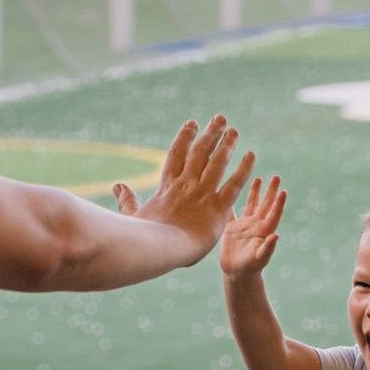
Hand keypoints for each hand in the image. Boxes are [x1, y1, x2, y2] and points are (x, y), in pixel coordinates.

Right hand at [111, 116, 254, 263]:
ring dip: (227, 145)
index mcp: (167, 187)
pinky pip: (234, 184)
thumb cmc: (144, 239)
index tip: (192, 123)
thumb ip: (127, 200)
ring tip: (234, 131)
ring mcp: (202, 195)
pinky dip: (243, 169)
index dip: (185, 137)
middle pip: (200, 152)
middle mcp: (186, 185)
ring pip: (217, 163)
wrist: (160, 250)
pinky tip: (251, 156)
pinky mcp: (217, 208)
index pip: (176, 155)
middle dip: (210, 133)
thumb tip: (118, 186)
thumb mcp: (133, 217)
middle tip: (220, 119)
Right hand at [220, 175, 285, 276]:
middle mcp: (256, 225)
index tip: (283, 190)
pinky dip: (231, 200)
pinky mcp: (232, 228)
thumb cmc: (250, 268)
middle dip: (271, 191)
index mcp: (264, 231)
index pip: (273, 214)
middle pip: (265, 204)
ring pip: (251, 204)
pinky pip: (232, 211)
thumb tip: (276, 235)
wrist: (237, 273)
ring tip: (258, 178)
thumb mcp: (260, 258)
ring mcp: (244, 225)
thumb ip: (268, 248)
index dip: (278, 203)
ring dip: (255, 192)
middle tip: (277, 177)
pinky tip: (229, 189)